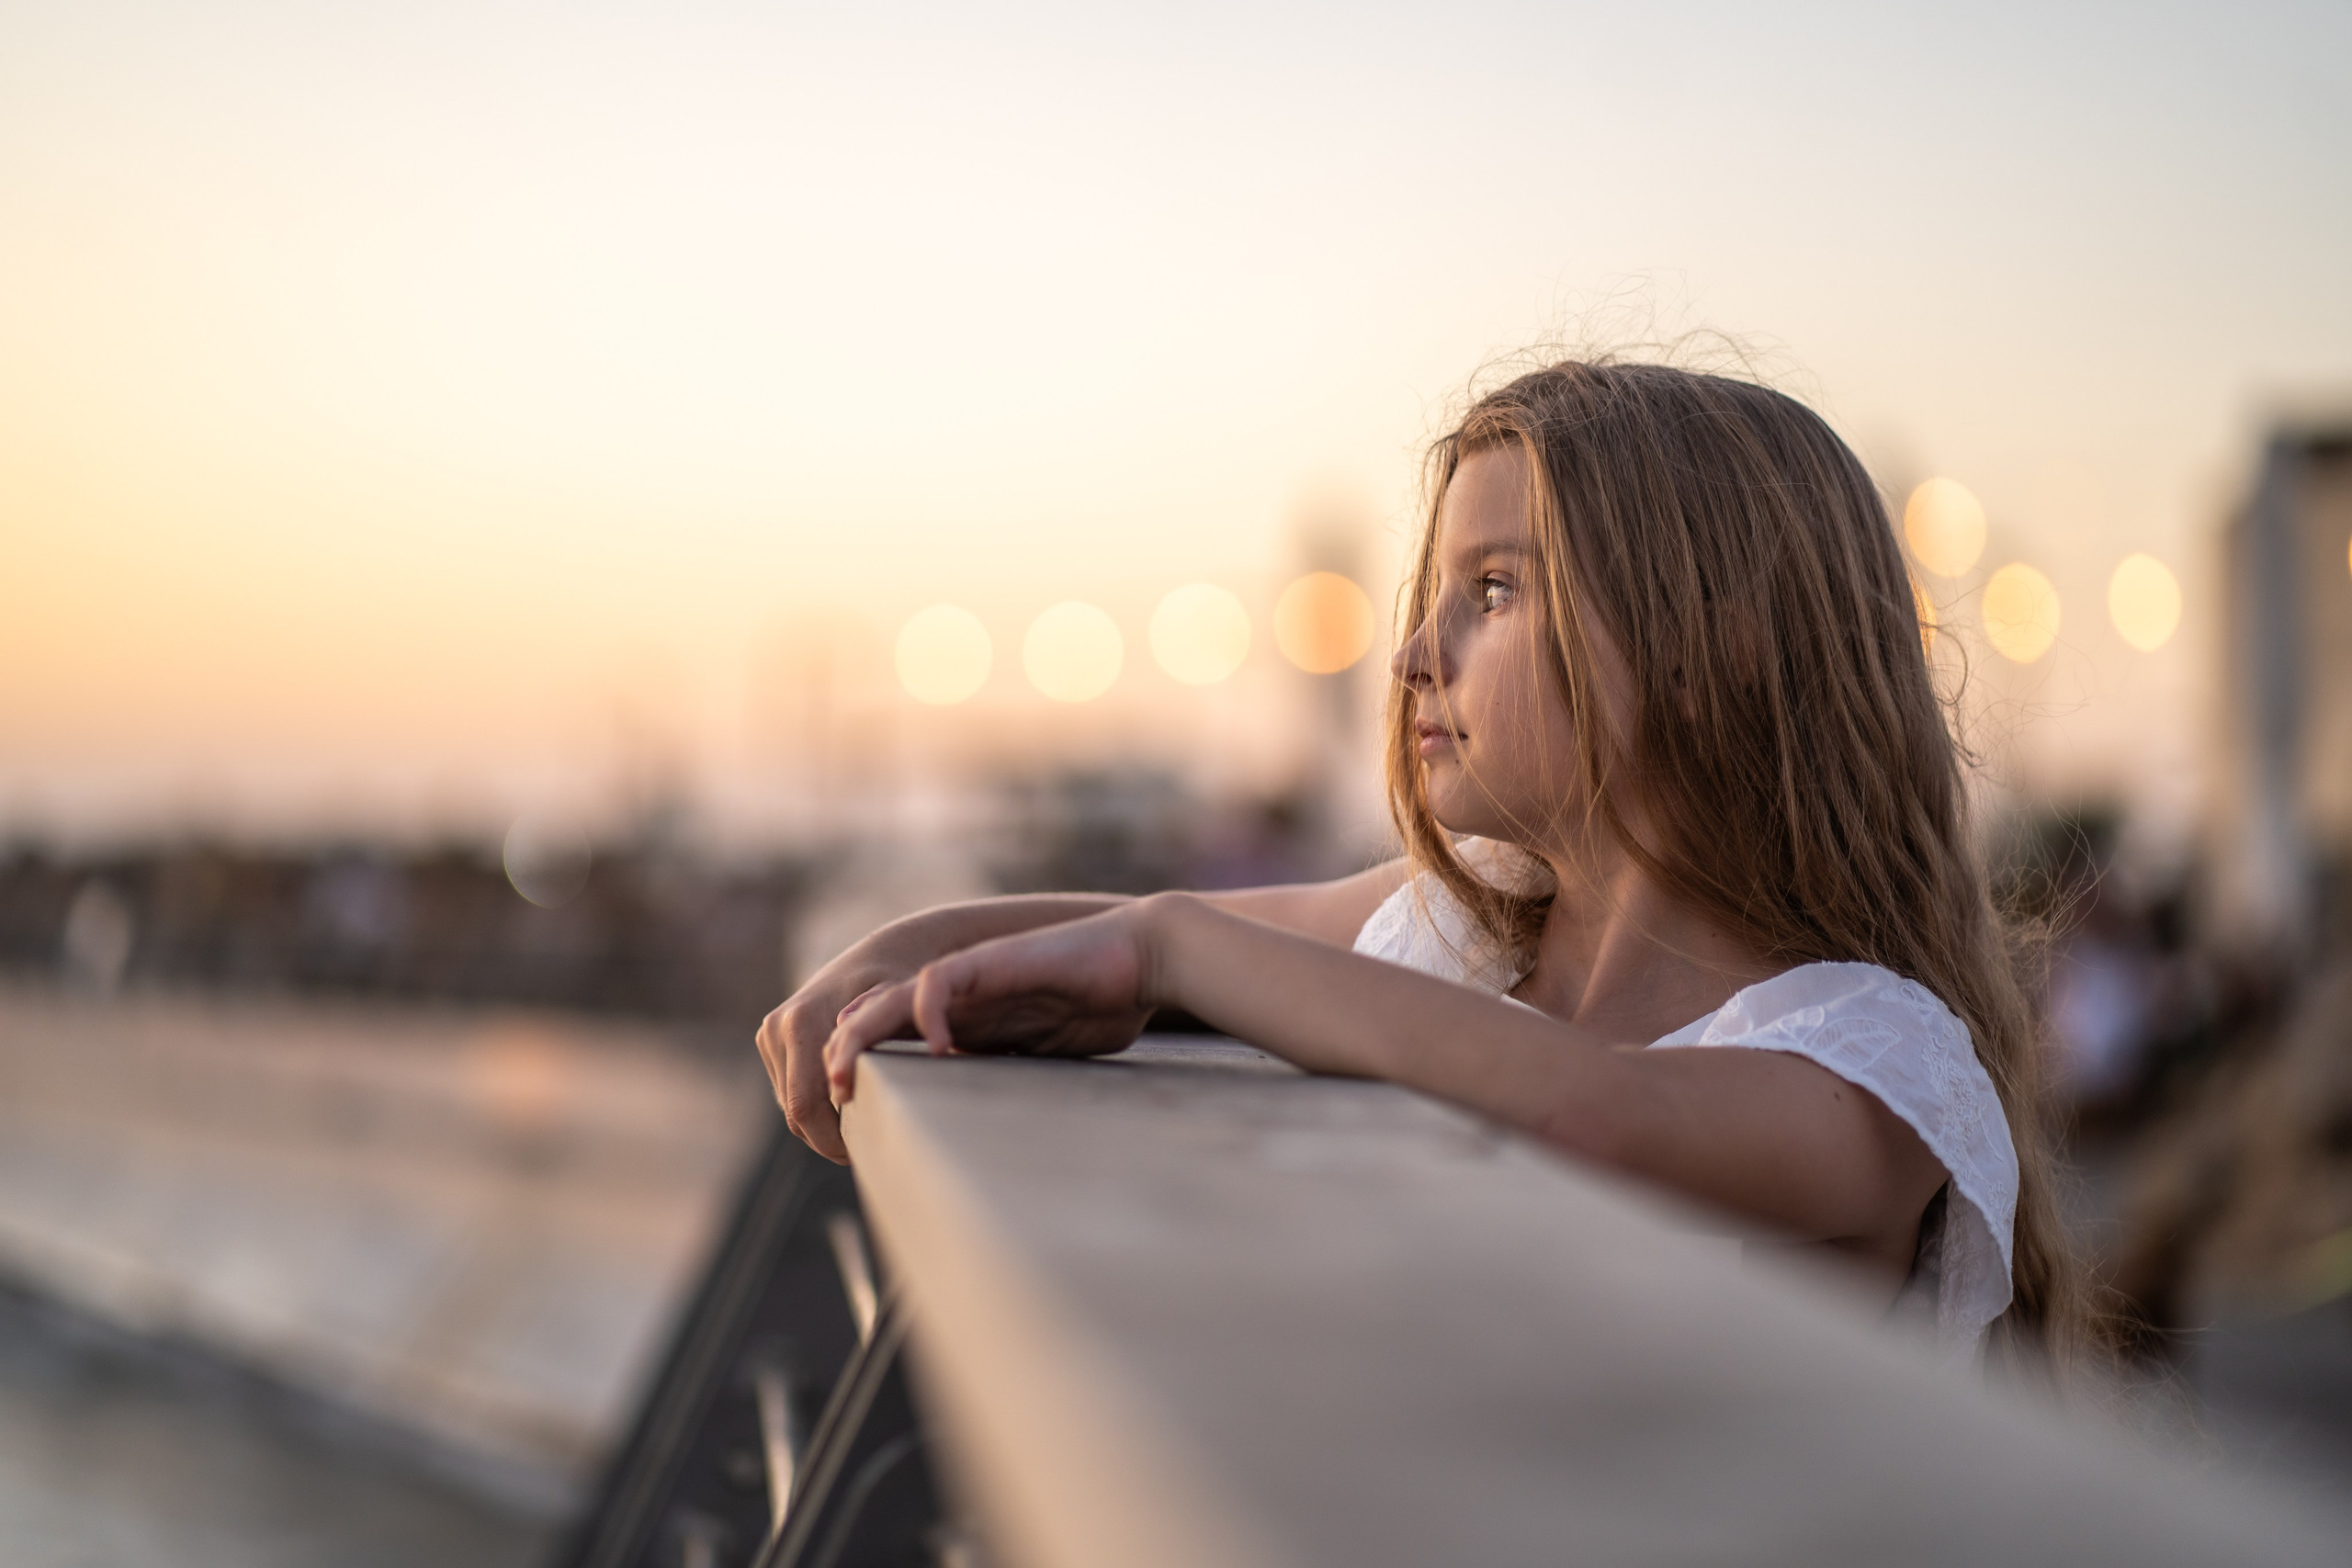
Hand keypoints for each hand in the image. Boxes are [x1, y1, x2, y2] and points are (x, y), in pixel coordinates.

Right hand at [756, 937, 917, 1162]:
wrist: (884, 954)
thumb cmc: (902, 986)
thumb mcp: (900, 1014)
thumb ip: (875, 1044)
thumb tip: (841, 1089)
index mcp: (802, 1023)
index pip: (806, 1107)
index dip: (833, 1141)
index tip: (866, 1152)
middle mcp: (778, 1027)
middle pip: (795, 1111)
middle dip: (827, 1138)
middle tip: (865, 1151)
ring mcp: (770, 1032)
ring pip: (790, 1104)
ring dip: (820, 1124)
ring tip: (861, 1133)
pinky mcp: (770, 1038)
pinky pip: (789, 1088)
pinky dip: (815, 1105)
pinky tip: (847, 1110)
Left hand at [824, 902, 1169, 1107]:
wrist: (1141, 957)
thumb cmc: (1103, 1008)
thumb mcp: (1040, 1060)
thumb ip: (1000, 1080)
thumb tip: (977, 1138)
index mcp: (961, 1024)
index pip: (886, 1046)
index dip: (861, 1080)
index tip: (850, 1128)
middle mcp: (953, 999)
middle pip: (869, 1023)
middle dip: (840, 1066)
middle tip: (831, 1115)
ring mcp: (968, 978)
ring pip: (885, 1002)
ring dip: (858, 1043)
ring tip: (844, 1083)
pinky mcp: (989, 961)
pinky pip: (938, 983)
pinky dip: (927, 1014)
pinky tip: (938, 1049)